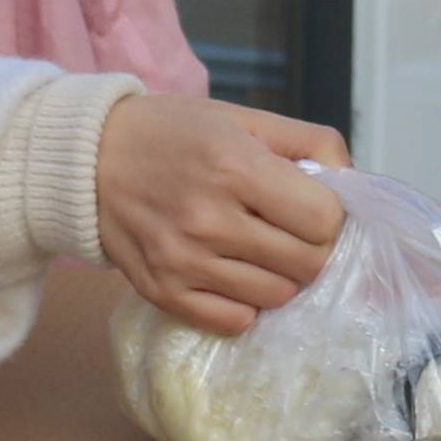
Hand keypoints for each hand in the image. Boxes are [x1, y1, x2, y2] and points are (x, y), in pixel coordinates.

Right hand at [99, 93, 351, 336]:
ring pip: (277, 296)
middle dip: (313, 248)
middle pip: (307, 264)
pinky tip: (236, 274)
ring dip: (283, 277)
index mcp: (235, 167)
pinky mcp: (163, 293)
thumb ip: (309, 142)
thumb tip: (353, 182)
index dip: (331, 216)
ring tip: (263, 251)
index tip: (315, 207)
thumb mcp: (244, 118)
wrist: (87, 158)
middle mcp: (210, 220)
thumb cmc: (174, 132)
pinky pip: (234, 321)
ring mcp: (184, 262)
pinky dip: (247, 304)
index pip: (323, 220)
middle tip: (292, 232)